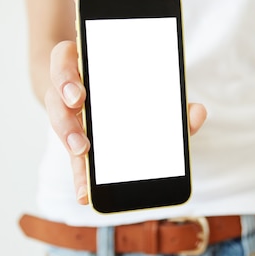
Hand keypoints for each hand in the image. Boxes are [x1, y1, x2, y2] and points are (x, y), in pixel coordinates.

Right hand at [45, 0, 206, 204]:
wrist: (110, 90)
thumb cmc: (127, 83)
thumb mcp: (147, 81)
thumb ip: (172, 98)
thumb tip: (198, 113)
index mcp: (83, 63)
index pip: (63, 61)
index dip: (66, 77)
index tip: (78, 97)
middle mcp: (67, 87)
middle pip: (56, 101)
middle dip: (67, 124)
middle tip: (82, 144)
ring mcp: (67, 113)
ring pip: (60, 127)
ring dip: (72, 148)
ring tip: (86, 166)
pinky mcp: (72, 138)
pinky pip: (73, 155)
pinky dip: (80, 176)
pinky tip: (86, 194)